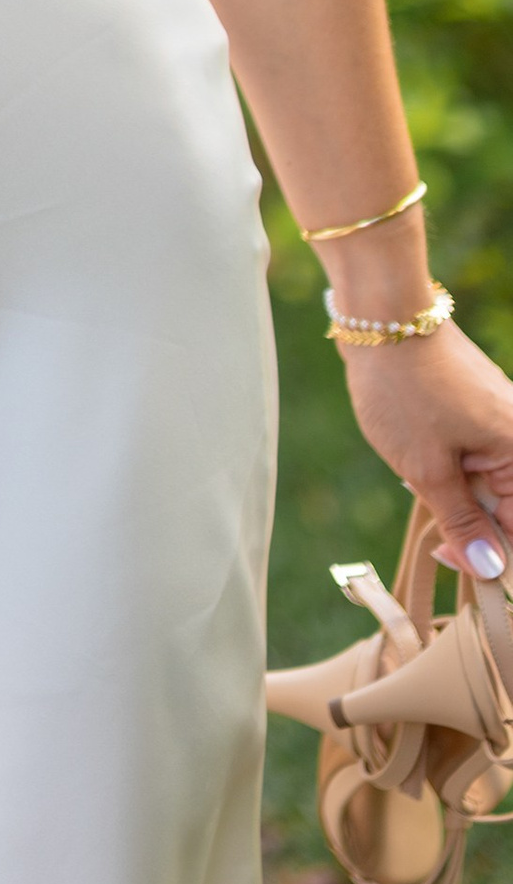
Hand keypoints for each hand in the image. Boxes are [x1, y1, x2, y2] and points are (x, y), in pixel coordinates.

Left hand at [342, 321, 512, 578]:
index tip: (446, 555)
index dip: (489, 556)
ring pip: (489, 485)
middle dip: (472, 525)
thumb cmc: (405, 388)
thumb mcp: (427, 468)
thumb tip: (492, 568)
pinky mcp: (478, 411)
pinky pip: (475, 459)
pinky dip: (451, 472)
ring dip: (458, 498)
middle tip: (432, 529)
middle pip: (507, 509)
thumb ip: (463, 521)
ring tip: (421, 478)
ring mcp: (500, 421)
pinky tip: (420, 462)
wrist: (382, 315)